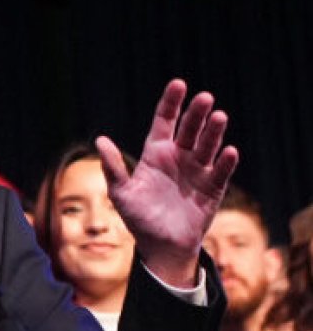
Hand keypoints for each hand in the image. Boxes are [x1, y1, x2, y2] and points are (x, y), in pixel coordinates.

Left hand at [96, 79, 238, 286]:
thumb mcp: (121, 193)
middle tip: (204, 98)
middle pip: (189, 130)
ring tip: (219, 116)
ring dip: (213, 132)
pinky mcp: (212, 190)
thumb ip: (113, 167)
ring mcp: (197, 172)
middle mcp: (179, 157)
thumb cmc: (138, 217)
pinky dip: (225, 162)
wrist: (160, 246)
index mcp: (156, 153)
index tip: (179, 84)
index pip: (164, 121)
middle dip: (196, 114)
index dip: (171, 103)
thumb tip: (100, 139)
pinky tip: (229, 151)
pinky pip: (220, 173)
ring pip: (207, 146)